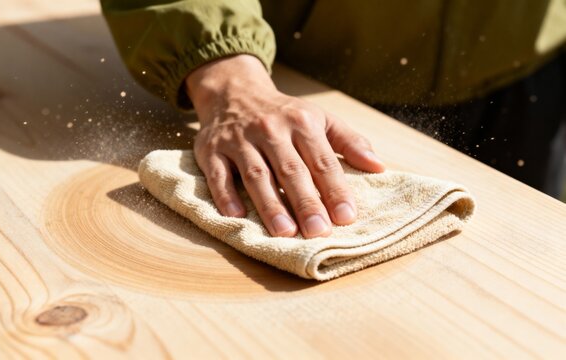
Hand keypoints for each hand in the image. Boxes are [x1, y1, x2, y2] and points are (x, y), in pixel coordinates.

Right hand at [186, 55, 384, 237]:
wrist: (234, 92)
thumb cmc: (284, 114)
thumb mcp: (319, 118)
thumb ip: (349, 141)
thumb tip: (378, 167)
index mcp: (301, 122)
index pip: (321, 160)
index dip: (334, 189)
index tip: (346, 217)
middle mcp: (270, 129)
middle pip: (290, 170)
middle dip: (306, 202)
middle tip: (318, 232)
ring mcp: (238, 139)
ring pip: (256, 175)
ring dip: (270, 204)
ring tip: (285, 232)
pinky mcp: (211, 149)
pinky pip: (218, 175)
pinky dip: (226, 195)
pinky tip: (238, 216)